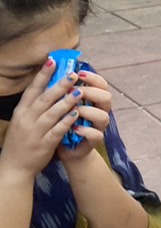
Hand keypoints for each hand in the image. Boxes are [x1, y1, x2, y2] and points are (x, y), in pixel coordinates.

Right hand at [0, 60, 82, 184]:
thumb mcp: (23, 120)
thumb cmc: (21, 140)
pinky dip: (66, 122)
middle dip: (59, 85)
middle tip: (72, 74)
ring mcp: (35, 132)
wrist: (14, 166)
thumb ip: (34, 106)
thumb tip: (49, 86)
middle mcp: (26, 119)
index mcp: (21, 111)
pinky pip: (57, 131)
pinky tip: (76, 114)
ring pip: (51, 114)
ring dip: (65, 102)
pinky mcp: (44, 144)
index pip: (32, 90)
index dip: (42, 75)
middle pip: (44, 99)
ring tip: (78, 92)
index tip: (52, 61)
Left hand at [58, 70, 114, 165]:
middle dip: (91, 92)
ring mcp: (98, 126)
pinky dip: (85, 131)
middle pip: (107, 97)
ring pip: (103, 116)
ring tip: (74, 110)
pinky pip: (96, 135)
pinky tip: (73, 128)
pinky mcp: (94, 141)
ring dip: (88, 111)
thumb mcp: (61, 104)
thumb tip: (53, 66)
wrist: (64, 148)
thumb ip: (62, 89)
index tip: (78, 73)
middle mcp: (100, 111)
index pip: (101, 84)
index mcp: (93, 100)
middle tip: (76, 91)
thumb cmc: (62, 122)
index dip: (93, 77)